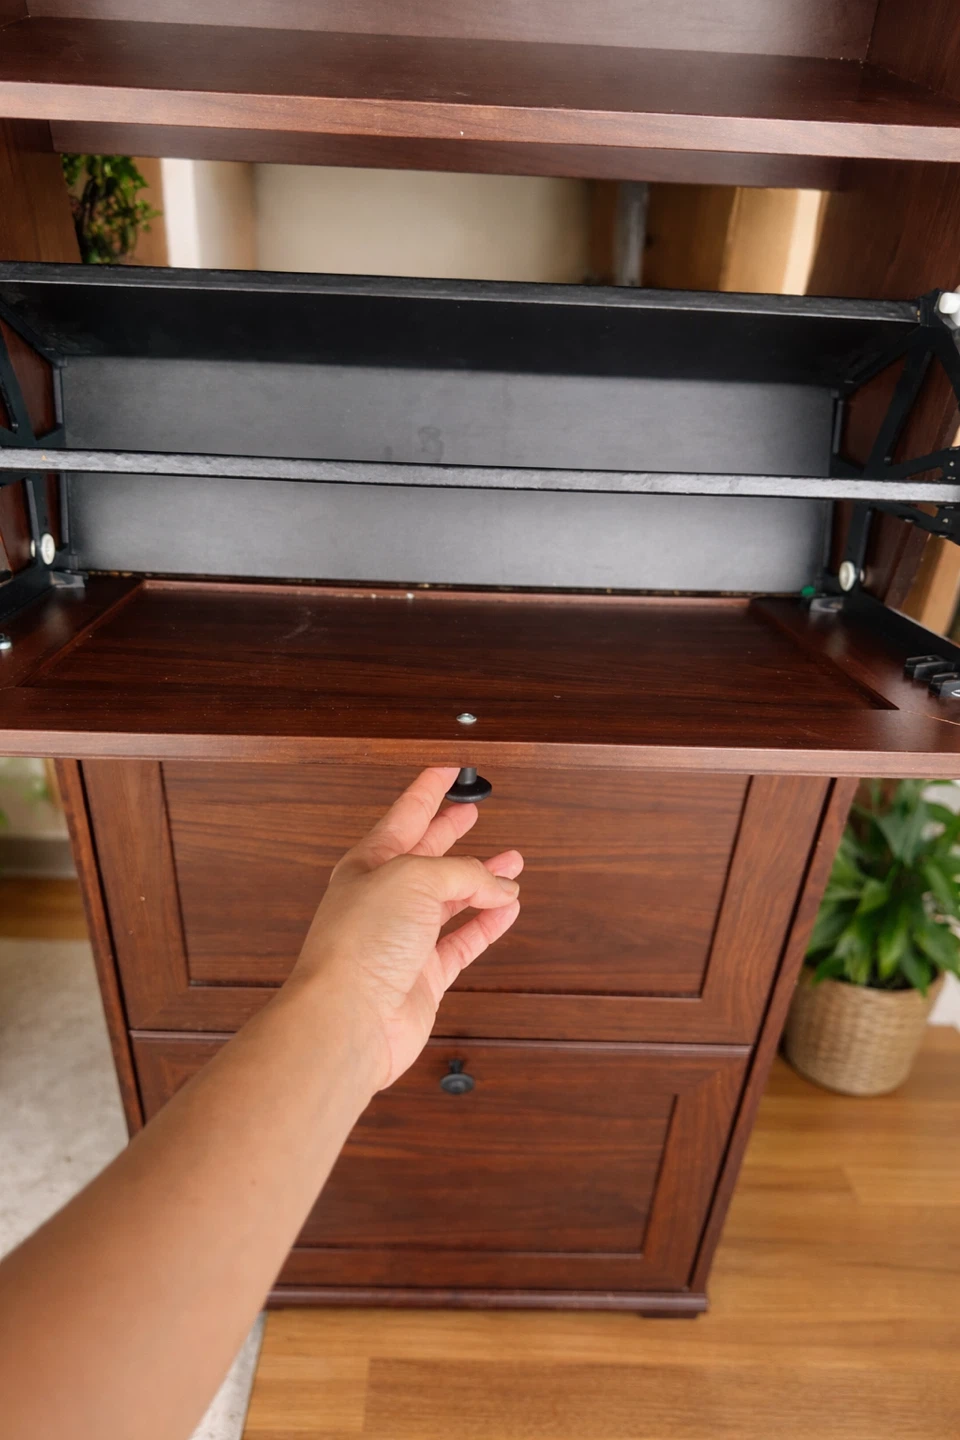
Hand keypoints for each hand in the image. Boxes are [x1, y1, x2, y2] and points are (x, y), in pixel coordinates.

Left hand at [290, 767, 522, 1089]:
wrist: (348, 1017)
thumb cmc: (361, 943)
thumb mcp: (415, 879)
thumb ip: (463, 873)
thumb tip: (500, 886)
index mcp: (369, 864)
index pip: (404, 816)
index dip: (428, 790)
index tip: (448, 770)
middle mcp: (384, 899)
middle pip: (425, 856)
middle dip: (450, 831)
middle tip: (472, 810)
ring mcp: (403, 938)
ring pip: (451, 899)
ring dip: (482, 880)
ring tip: (512, 861)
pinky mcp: (423, 975)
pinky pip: (463, 941)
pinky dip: (488, 924)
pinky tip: (507, 909)